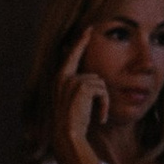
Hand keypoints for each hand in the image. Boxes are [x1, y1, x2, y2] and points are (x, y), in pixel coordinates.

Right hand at [53, 42, 110, 163]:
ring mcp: (71, 81)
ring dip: (102, 101)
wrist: (67, 134)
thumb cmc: (72, 123)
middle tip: (98, 103)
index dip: (81, 42)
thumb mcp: (73, 101)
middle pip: (94, 75)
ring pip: (100, 84)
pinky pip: (102, 91)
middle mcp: (63, 77)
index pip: (72, 55)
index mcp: (60, 79)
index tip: (88, 29)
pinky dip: (104, 105)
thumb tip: (95, 80)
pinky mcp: (82, 86)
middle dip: (100, 94)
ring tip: (97, 116)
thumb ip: (79, 87)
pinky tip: (100, 118)